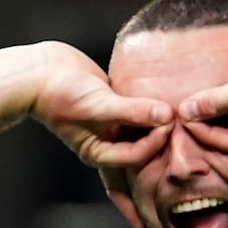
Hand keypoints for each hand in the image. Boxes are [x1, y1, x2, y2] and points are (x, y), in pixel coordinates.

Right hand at [30, 42, 172, 168]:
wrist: (40, 71)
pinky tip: (169, 106)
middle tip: (188, 152)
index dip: (156, 141)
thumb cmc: (61, 94)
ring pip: (143, 131)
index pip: (137, 155)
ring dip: (160, 129)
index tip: (169, 120)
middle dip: (162, 154)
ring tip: (185, 130)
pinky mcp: (116, 105)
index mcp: (101, 153)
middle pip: (143, 154)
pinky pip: (139, 112)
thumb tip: (167, 116)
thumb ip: (133, 111)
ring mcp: (112, 125)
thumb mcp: (99, 105)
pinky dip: (152, 110)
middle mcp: (109, 143)